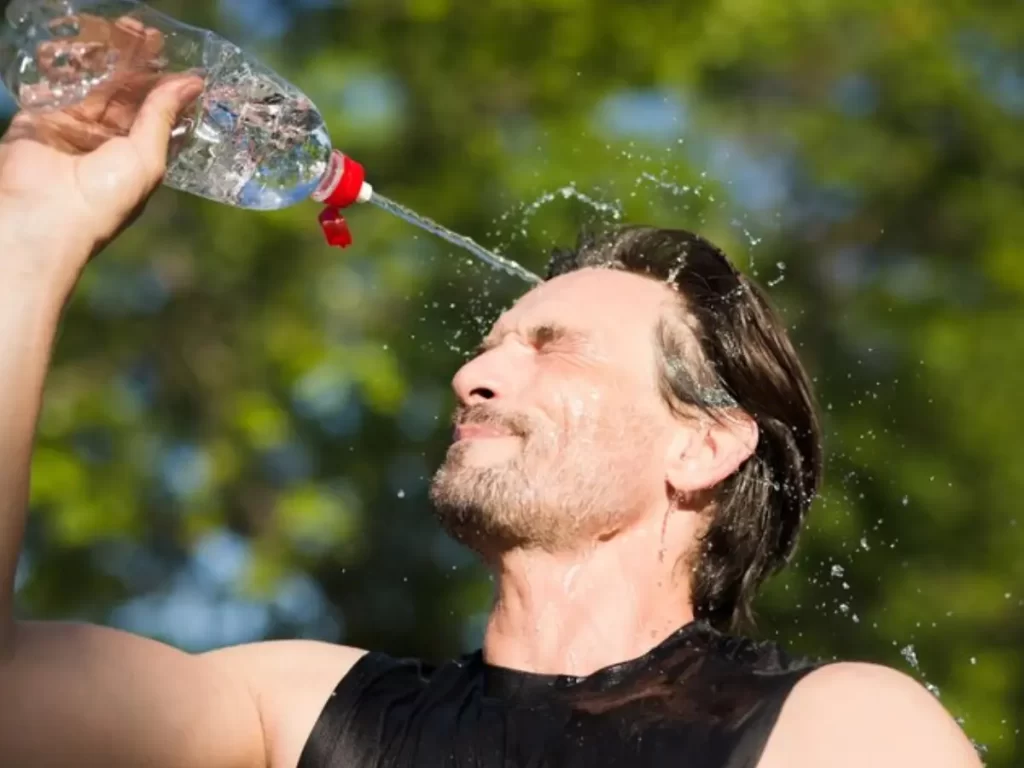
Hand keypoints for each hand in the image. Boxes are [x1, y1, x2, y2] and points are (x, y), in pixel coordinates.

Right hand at [0, 14, 202, 296]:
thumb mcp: (147, 157)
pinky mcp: (40, 119)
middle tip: (144, 31)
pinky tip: (76, 39)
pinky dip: (62, 62)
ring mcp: (73, 129)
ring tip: (116, 26)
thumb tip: (193, 82)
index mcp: (138, 156)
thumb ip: (162, 116)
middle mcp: (107, 142)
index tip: (173, 53)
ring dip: (103, 55)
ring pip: (91, 83)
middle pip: (124, 92)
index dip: (164, 83)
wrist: (44, 215)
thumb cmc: (104, 199)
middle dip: (135, 61)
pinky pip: (53, 84)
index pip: (154, 111)